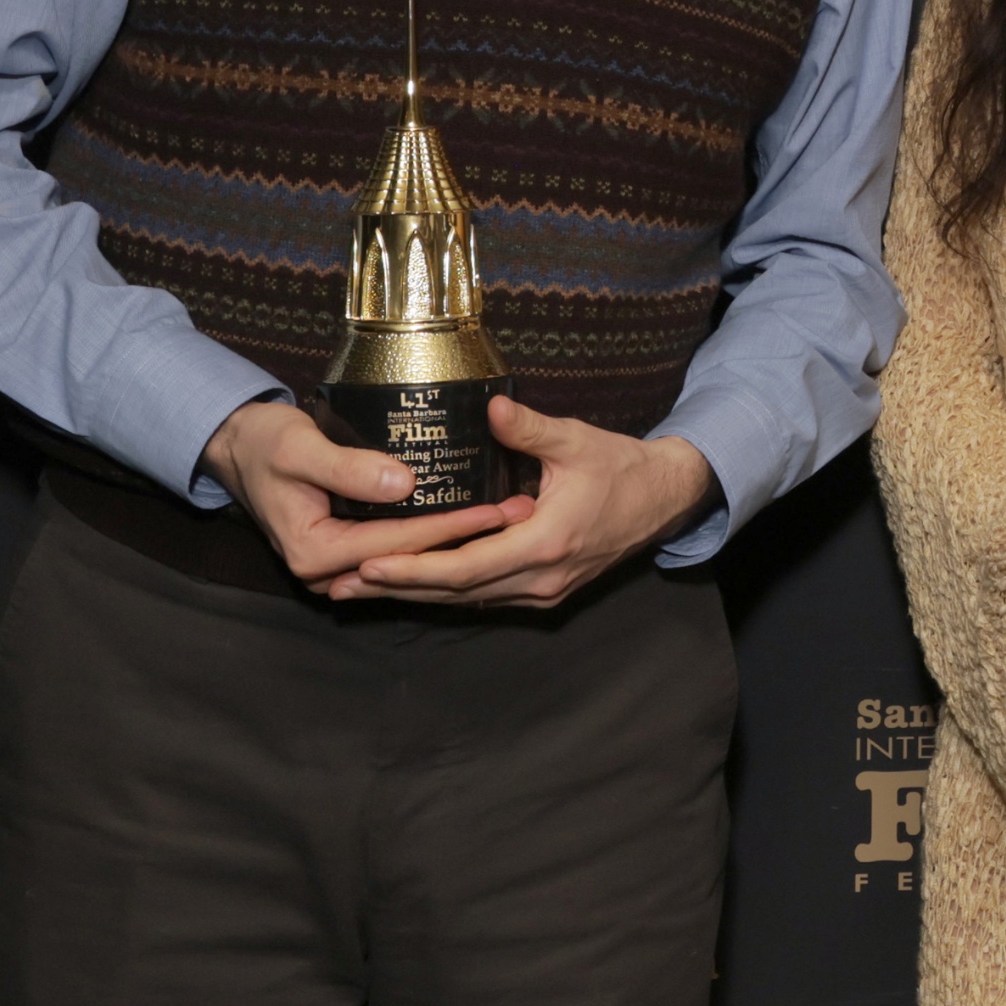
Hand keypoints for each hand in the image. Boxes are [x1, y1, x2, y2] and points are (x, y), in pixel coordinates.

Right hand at [204, 397, 511, 593]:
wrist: (237, 446)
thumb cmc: (265, 442)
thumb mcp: (300, 448)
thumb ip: (349, 467)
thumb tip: (405, 484)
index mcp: (315, 553)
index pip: (399, 541)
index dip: (451, 525)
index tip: (497, 509)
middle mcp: (327, 571)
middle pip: (411, 556)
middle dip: (468, 538)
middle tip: (521, 514)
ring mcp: (338, 566)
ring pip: (410, 557)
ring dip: (460, 540)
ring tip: (512, 517)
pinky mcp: (348, 551)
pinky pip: (399, 548)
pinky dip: (435, 537)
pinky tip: (476, 523)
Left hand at [338, 397, 716, 608]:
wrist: (665, 499)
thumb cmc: (621, 467)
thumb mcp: (575, 441)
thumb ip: (529, 428)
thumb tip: (490, 404)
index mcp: (545, 543)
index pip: (464, 567)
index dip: (413, 569)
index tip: (368, 564)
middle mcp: (541, 578)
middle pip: (456, 594)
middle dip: (397, 590)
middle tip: (339, 585)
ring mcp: (544, 591)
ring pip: (468, 601)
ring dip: (416, 595)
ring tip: (362, 589)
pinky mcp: (546, 591)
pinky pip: (487, 597)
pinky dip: (447, 591)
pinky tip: (414, 584)